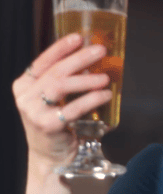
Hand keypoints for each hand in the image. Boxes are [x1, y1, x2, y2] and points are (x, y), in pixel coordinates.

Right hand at [12, 33, 111, 170]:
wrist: (50, 156)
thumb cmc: (56, 121)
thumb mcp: (53, 98)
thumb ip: (64, 79)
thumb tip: (91, 56)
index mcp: (24, 85)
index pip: (42, 61)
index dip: (60, 47)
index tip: (78, 37)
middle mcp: (25, 96)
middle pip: (55, 71)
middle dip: (80, 58)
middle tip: (100, 51)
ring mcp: (33, 112)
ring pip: (61, 86)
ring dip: (87, 79)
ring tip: (106, 77)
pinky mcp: (47, 126)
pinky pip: (72, 108)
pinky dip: (92, 99)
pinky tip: (106, 95)